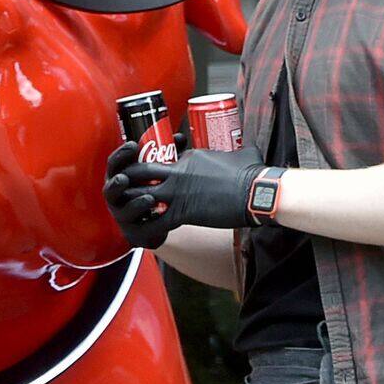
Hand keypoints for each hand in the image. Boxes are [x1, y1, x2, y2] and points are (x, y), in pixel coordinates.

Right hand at [102, 132, 188, 248]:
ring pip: (122, 209)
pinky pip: (136, 228)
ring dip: (134, 204)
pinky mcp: (133, 231)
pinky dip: (146, 223)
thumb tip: (179, 137)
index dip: (121, 154)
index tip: (133, 145)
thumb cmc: (153, 191)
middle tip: (124, 177)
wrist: (159, 222)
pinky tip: (156, 217)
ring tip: (148, 198)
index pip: (115, 164)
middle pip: (111, 187)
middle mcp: (117, 196)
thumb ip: (166, 155)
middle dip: (117, 182)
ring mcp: (123, 214)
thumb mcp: (155, 172)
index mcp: (120, 177)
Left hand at [122, 140, 269, 232]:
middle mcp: (177, 172)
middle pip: (141, 171)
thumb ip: (236, 150)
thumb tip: (246, 150)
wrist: (256, 192)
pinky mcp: (183, 212)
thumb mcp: (240, 152)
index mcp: (188, 157)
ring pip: (141, 195)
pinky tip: (143, 233)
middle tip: (127, 188)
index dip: (150, 168)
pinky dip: (147, 228)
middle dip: (129, 179)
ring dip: (133, 203)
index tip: (149, 176)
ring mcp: (178, 192)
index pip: (160, 159)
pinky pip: (156, 222)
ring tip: (129, 211)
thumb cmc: (251, 172)